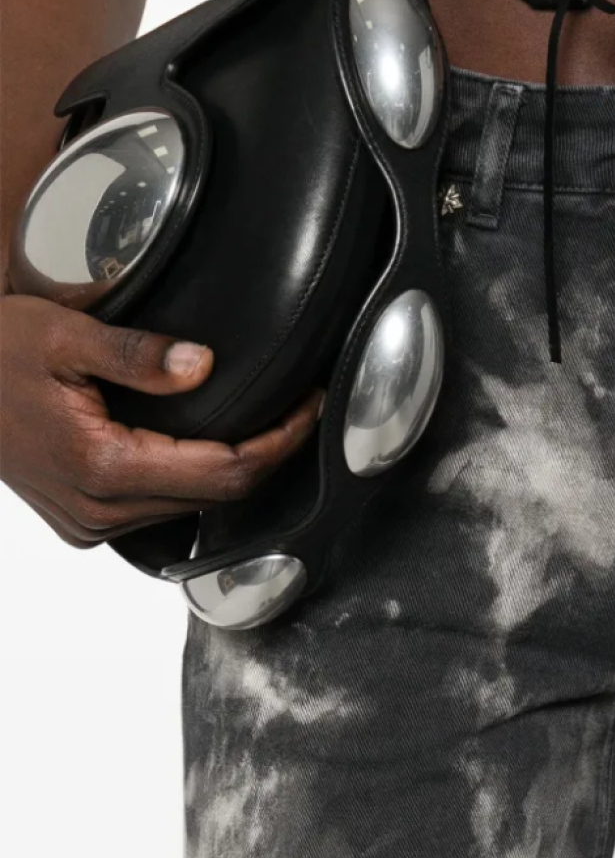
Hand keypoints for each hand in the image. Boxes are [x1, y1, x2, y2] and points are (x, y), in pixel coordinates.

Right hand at [0, 293, 322, 546]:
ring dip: (229, 470)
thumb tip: (203, 366)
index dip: (279, 444)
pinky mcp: (79, 523)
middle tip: (299, 410)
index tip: (310, 410)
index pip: (226, 472)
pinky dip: (189, 481)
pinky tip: (205, 447)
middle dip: (265, 455)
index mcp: (103, 467)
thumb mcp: (60, 333)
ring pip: (189, 508)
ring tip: (264, 424)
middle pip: (215, 496)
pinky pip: (155, 510)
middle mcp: (99, 510)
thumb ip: (136, 354)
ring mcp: (87, 524)